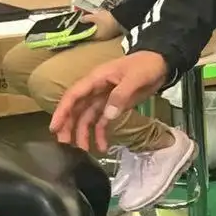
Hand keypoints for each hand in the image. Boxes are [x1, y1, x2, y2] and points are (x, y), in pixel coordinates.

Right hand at [50, 50, 168, 151]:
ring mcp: (104, 99)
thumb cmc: (146, 65)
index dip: (62, 111)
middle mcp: (96, 90)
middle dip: (69, 126)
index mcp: (96, 79)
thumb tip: (108, 116)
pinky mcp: (115, 106)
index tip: (54, 128)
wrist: (162, 63)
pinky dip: (101, 134)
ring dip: (84, 133)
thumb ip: (121, 95)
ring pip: (88, 118)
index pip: (73, 96)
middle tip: (65, 145)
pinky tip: (102, 147)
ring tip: (83, 151)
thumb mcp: (135, 77)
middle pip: (77, 109)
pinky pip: (103, 121)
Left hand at [82, 9, 121, 40]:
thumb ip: (86, 19)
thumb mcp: (95, 17)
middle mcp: (103, 38)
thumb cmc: (107, 20)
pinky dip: (102, 26)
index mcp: (97, 37)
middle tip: (86, 23)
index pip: (86, 36)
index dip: (82, 32)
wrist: (123, 18)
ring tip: (93, 21)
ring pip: (100, 32)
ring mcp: (110, 35)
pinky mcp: (114, 31)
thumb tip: (80, 20)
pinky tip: (101, 21)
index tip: (79, 28)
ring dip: (96, 27)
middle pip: (93, 34)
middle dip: (89, 29)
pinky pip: (105, 29)